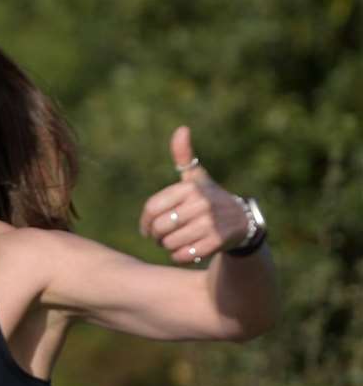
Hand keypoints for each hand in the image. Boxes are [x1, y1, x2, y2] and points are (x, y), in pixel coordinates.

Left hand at [139, 126, 249, 265]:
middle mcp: (201, 203)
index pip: (151, 208)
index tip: (146, 228)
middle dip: (157, 236)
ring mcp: (209, 223)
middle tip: (164, 236)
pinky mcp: (215, 242)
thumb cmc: (209, 199)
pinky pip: (182, 255)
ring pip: (169, 244)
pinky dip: (180, 255)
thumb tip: (181, 129)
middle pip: (159, 228)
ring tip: (176, 241)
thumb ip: (184, 157)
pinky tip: (188, 249)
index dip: (145, 222)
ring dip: (168, 247)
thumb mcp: (197, 178)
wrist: (241, 221)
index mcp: (191, 187)